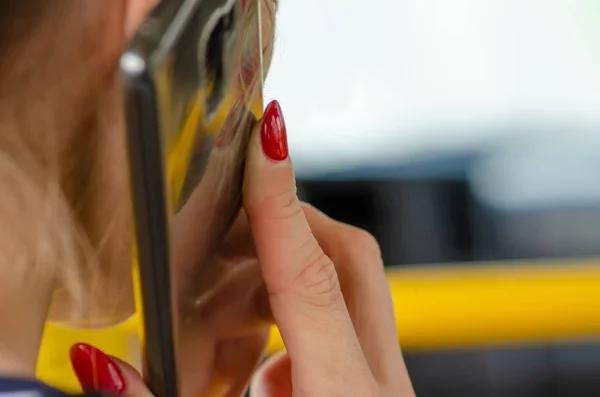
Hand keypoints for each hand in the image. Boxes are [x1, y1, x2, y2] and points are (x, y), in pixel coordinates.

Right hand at [70, 100, 413, 395]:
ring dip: (274, 286)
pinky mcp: (375, 390)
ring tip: (213, 319)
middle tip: (225, 224)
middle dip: (283, 224)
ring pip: (344, 290)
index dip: (281, 206)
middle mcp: (379, 386)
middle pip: (348, 261)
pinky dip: (290, 325)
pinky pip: (341, 329)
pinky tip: (247, 364)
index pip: (312, 280)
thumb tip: (107, 367)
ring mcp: (385, 385)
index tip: (267, 139)